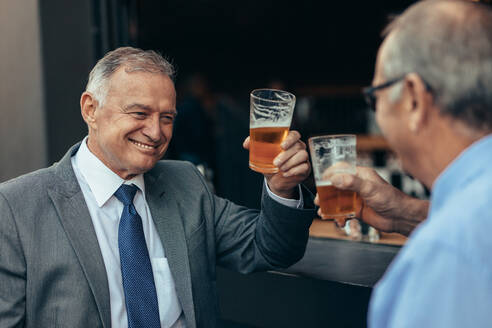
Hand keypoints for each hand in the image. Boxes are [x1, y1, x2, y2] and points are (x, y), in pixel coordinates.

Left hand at [243, 130, 309, 198]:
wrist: (275, 181)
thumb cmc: (270, 163)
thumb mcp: (261, 155)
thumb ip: (254, 146)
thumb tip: (246, 143)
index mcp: (289, 141)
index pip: (294, 135)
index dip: (290, 139)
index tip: (282, 145)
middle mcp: (298, 147)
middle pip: (298, 146)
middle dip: (286, 155)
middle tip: (275, 163)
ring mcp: (303, 158)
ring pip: (302, 156)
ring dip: (290, 163)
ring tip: (280, 169)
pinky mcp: (305, 168)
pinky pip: (304, 167)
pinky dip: (294, 171)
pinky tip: (285, 174)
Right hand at [314, 166, 428, 235]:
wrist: (400, 218)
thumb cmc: (390, 199)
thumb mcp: (370, 189)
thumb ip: (352, 183)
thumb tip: (334, 179)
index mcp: (360, 175)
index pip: (340, 170)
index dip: (329, 175)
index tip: (320, 181)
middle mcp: (356, 185)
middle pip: (335, 186)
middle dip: (325, 193)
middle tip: (318, 200)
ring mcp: (356, 198)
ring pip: (337, 200)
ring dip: (328, 206)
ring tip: (322, 212)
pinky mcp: (356, 210)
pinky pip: (342, 211)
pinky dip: (336, 215)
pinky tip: (334, 220)